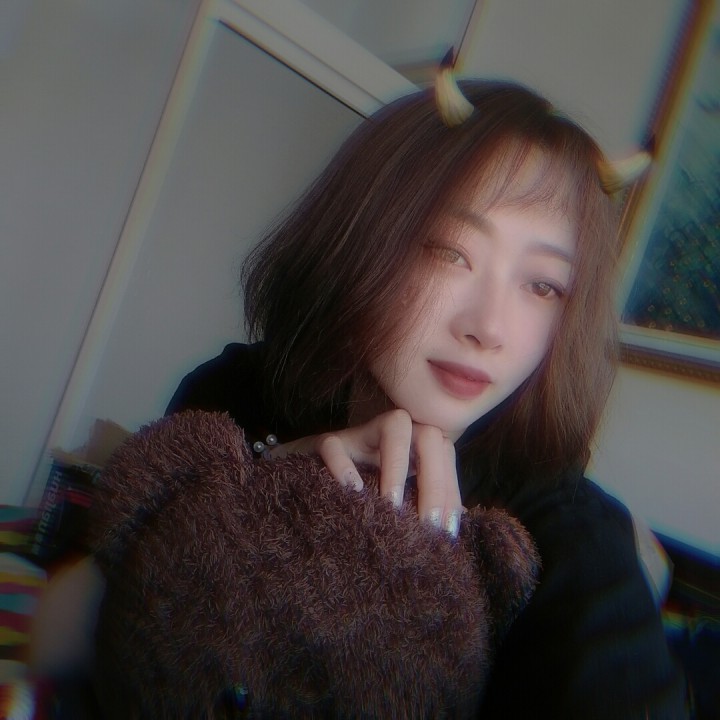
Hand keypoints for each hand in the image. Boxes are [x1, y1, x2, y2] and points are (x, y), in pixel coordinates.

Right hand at [269, 410, 462, 537]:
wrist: (301, 475)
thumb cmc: (359, 490)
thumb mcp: (393, 499)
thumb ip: (423, 504)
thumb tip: (461, 523)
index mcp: (414, 449)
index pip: (446, 458)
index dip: (451, 492)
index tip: (445, 532)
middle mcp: (394, 436)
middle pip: (431, 435)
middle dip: (435, 479)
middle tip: (426, 524)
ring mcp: (361, 436)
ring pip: (395, 424)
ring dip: (399, 464)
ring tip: (391, 505)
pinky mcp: (326, 442)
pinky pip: (336, 443)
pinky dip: (344, 466)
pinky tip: (351, 492)